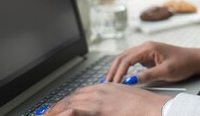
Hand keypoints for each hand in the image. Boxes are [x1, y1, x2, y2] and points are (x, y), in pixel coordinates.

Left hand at [46, 83, 167, 115]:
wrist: (155, 107)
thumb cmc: (144, 106)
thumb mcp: (123, 101)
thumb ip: (109, 104)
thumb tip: (103, 108)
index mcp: (106, 87)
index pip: (78, 93)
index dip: (64, 102)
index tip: (55, 109)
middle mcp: (101, 90)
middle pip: (71, 97)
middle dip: (55, 107)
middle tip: (44, 115)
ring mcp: (100, 98)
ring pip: (70, 102)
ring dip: (55, 111)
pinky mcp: (101, 108)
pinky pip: (77, 109)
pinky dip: (65, 112)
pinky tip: (57, 115)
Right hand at [105, 41, 199, 84]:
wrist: (195, 59)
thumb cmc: (183, 62)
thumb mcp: (166, 71)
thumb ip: (147, 75)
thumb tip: (130, 80)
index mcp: (149, 47)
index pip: (126, 59)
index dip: (118, 72)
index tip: (112, 83)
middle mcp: (145, 47)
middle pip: (122, 57)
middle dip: (113, 70)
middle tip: (106, 83)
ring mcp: (146, 52)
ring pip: (125, 59)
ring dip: (117, 69)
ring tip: (110, 81)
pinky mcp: (148, 57)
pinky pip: (132, 62)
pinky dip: (124, 69)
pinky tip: (120, 77)